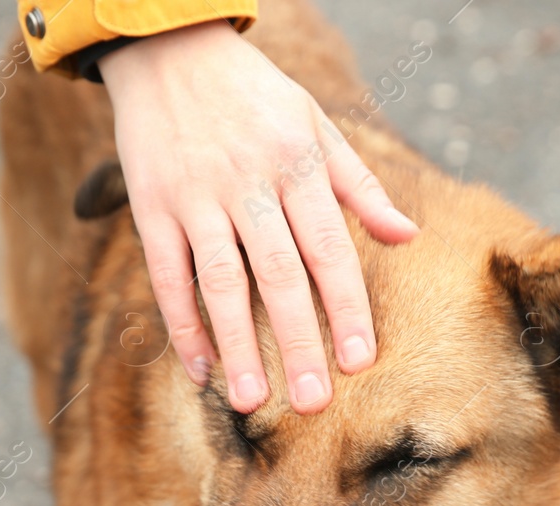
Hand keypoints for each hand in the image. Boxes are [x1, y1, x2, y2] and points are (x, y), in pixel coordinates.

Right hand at [99, 21, 419, 414]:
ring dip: (237, 346)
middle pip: (279, 275)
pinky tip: (201, 368)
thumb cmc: (254, 94)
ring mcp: (195, 196)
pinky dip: (183, 324)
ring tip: (252, 402)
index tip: (361, 360)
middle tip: (313, 403)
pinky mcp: (151, 205)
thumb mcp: (316, 125)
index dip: (346, 307)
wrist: (168, 47)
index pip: (329, 248)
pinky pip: (168, 275)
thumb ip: (359, 187)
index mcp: (296, 165)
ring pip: (221, 282)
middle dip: (298, 342)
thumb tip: (408, 238)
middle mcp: (247, 183)